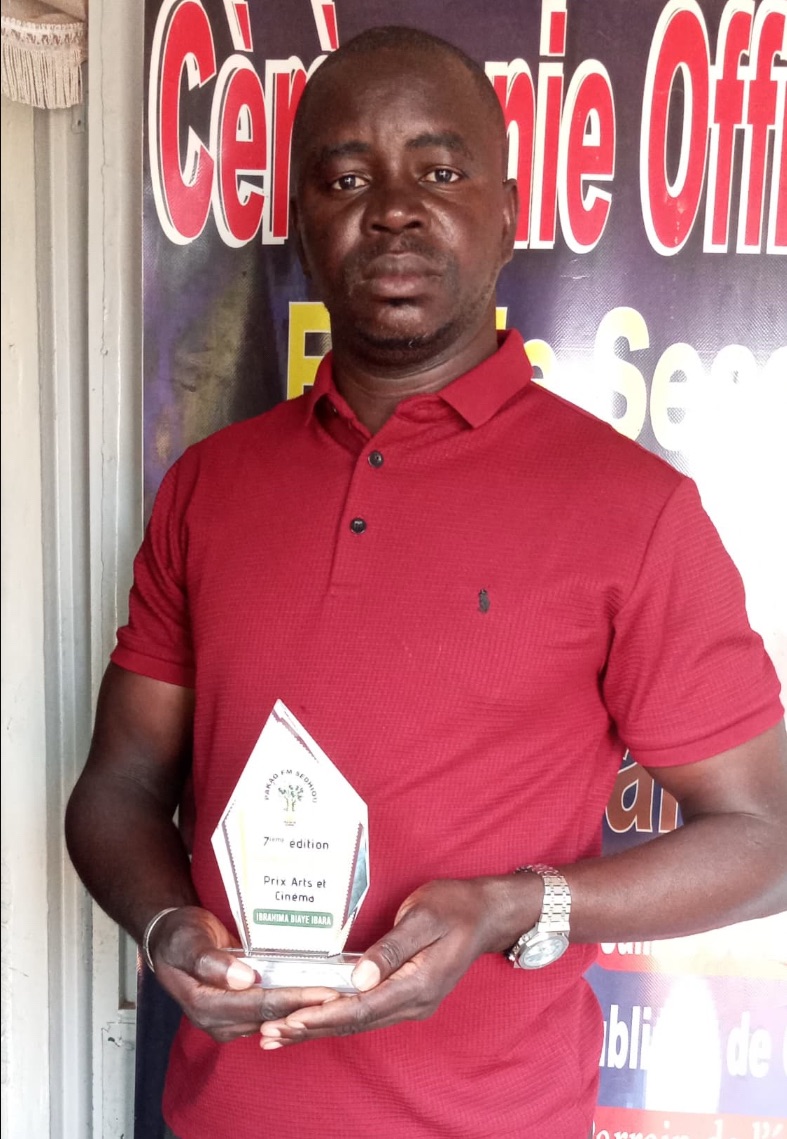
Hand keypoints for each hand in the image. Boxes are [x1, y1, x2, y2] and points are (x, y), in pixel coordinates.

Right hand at [149, 905, 340, 1042]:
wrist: (171, 938)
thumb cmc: (179, 935)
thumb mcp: (187, 940)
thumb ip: (209, 961)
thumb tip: (242, 979)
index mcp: (204, 1004)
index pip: (258, 1005)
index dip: (293, 999)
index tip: (324, 992)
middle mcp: (217, 1020)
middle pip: (270, 1016)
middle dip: (307, 1007)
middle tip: (342, 996)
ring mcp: (228, 1020)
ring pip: (273, 1018)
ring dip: (303, 1009)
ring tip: (337, 997)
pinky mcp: (237, 1013)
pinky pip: (269, 1012)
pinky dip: (292, 1005)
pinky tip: (315, 995)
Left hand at [259, 876, 531, 1049]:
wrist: (488, 913)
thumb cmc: (456, 906)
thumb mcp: (423, 917)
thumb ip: (392, 948)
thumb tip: (360, 978)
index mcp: (419, 984)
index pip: (362, 1008)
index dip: (323, 1015)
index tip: (289, 1020)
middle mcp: (416, 1002)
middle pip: (356, 1022)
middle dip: (311, 1029)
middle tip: (270, 1034)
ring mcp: (414, 1002)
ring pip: (360, 1022)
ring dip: (320, 1028)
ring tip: (281, 1034)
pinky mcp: (409, 996)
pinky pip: (368, 1013)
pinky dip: (338, 1018)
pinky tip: (315, 1019)